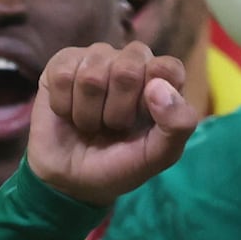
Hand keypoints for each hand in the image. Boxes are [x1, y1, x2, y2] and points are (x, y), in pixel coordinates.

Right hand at [28, 40, 204, 209]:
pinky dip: (64, 107)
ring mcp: (96, 59)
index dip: (153, 97)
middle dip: (117, 111)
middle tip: (113, 126)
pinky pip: (63, 76)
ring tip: (90, 124)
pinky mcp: (62, 62)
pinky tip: (68, 113)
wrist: (71, 181)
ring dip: (88, 114)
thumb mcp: (158, 156)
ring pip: (91, 75)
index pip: (168, 68)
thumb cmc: (119, 164)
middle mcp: (130, 62)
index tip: (142, 120)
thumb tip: (158, 86)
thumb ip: (178, 124)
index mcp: (161, 79)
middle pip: (128, 69)